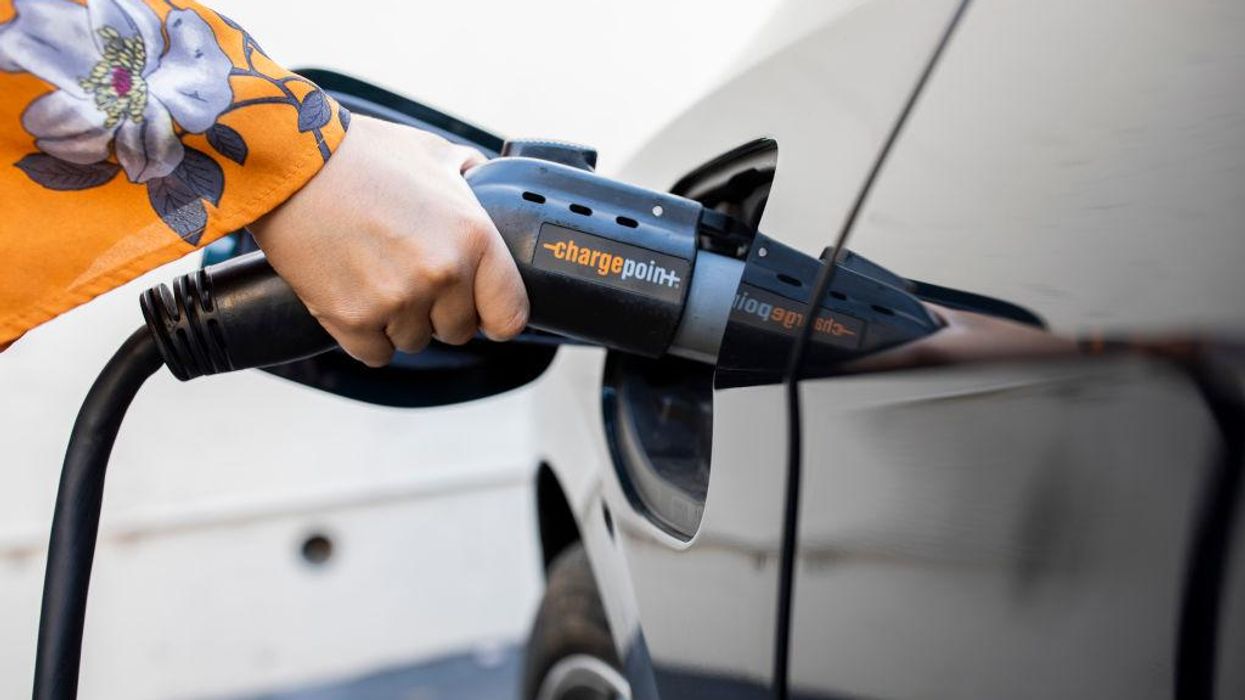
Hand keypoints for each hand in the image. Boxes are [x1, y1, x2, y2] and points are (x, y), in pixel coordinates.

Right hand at [249, 115, 528, 366]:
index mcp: (473, 237)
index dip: (494, 314)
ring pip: (414, 341)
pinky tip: (353, 294)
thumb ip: (469, 179)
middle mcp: (442, 275)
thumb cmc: (360, 154)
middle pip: (458, 331)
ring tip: (375, 274)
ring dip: (400, 320)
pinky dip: (366, 334)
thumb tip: (488, 187)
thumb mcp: (433, 153)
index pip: (510, 315)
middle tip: (408, 274)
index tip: (480, 309)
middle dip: (439, 311)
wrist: (289, 164)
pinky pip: (376, 353)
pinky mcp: (353, 319)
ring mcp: (397, 301)